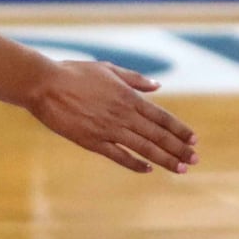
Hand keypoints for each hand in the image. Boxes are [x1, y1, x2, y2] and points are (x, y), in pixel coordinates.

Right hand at [27, 61, 197, 172]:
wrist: (44, 84)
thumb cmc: (74, 73)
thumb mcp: (107, 69)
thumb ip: (134, 79)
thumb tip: (157, 86)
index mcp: (128, 97)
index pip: (162, 117)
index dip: (179, 130)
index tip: (194, 140)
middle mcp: (123, 115)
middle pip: (158, 135)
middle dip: (178, 148)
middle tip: (194, 160)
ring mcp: (109, 129)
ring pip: (144, 148)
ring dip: (165, 159)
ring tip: (181, 169)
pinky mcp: (93, 141)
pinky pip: (119, 156)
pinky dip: (135, 164)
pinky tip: (148, 169)